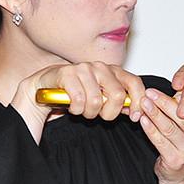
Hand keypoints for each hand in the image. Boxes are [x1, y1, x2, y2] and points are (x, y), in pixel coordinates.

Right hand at [12, 61, 144, 141]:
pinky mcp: (66, 73)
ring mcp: (83, 68)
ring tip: (83, 110)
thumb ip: (119, 102)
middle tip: (99, 115)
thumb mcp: (102, 98)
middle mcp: (100, 67)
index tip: (135, 117)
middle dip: (109, 113)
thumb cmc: (75, 94)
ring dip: (89, 113)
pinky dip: (76, 110)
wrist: (45, 89)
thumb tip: (138, 110)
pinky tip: (72, 106)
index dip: (138, 101)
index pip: (134, 82)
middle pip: (117, 95)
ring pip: (96, 100)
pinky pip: (79, 100)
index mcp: (112, 71)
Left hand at [138, 88, 183, 183]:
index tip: (170, 84)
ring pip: (169, 128)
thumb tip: (172, 86)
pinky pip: (160, 141)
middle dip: (164, 103)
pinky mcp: (175, 160)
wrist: (178, 175)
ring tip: (144, 103)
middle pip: (182, 117)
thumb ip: (182, 108)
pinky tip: (143, 120)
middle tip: (150, 92)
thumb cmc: (179, 145)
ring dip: (155, 114)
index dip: (183, 95)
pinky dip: (150, 129)